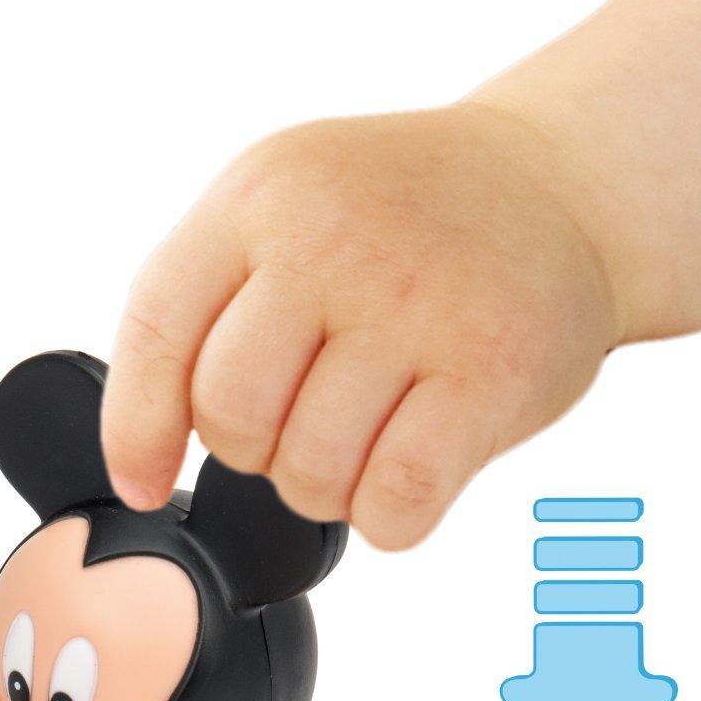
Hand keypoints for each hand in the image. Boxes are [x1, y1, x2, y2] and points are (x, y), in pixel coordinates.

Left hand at [99, 103, 624, 548]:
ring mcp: (418, 301)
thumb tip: (138, 465)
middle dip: (256, 450)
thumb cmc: (404, 219)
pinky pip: (394, 501)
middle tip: (307, 418)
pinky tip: (410, 468)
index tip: (147, 482)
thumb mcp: (283, 209)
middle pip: (231, 418)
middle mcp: (334, 238)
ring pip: (310, 472)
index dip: (137, 430)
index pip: (157, 334)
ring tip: (369, 429)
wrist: (562, 184)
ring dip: (329, 485)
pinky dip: (389, 516)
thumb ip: (199, 309)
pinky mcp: (491, 368)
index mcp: (262, 197)